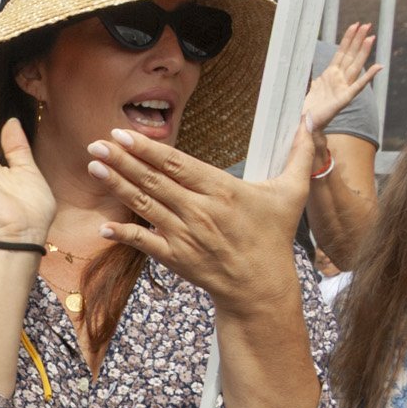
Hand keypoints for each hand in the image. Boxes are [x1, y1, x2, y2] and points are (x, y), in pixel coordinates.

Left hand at [86, 116, 309, 314]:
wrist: (261, 287)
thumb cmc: (273, 236)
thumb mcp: (291, 193)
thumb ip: (300, 154)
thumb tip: (312, 120)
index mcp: (223, 190)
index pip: (177, 164)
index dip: (148, 148)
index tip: (123, 134)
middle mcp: (200, 211)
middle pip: (154, 180)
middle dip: (122, 160)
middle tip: (96, 143)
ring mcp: (186, 236)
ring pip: (144, 205)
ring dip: (116, 185)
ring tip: (93, 166)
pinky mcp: (176, 258)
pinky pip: (145, 243)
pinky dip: (123, 235)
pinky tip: (103, 226)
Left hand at [301, 23, 382, 143]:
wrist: (307, 122)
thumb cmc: (309, 106)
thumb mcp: (309, 85)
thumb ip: (314, 76)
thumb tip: (311, 69)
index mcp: (331, 74)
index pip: (341, 52)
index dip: (348, 38)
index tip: (355, 25)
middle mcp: (339, 78)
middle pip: (351, 55)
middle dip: (358, 39)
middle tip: (367, 24)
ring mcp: (344, 87)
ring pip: (356, 65)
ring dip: (364, 51)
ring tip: (371, 37)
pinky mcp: (345, 98)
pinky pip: (358, 85)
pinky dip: (369, 76)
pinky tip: (378, 67)